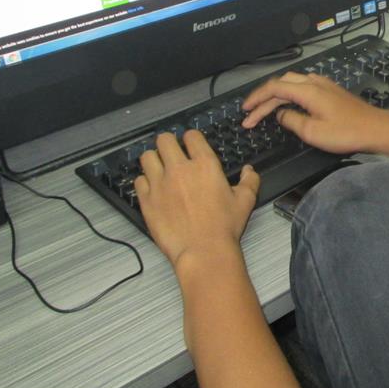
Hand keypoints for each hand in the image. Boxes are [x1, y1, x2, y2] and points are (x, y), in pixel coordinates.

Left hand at [134, 130, 260, 266]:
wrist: (203, 251)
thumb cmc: (224, 227)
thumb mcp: (245, 201)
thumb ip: (249, 181)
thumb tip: (249, 171)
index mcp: (205, 164)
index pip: (191, 136)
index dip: (191, 139)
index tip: (191, 145)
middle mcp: (179, 169)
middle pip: (164, 140)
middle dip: (168, 143)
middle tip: (172, 153)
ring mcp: (160, 183)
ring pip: (147, 157)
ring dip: (154, 160)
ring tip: (159, 168)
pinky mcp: (147, 200)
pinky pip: (139, 180)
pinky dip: (145, 182)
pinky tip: (153, 188)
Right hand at [241, 72, 388, 156]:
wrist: (375, 129)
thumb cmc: (348, 132)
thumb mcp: (313, 132)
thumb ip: (292, 120)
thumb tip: (280, 114)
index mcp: (307, 90)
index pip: (274, 88)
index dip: (256, 99)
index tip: (245, 111)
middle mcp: (314, 83)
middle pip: (281, 83)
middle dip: (263, 98)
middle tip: (250, 114)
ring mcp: (324, 85)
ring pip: (292, 83)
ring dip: (276, 95)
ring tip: (264, 110)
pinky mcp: (330, 91)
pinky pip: (303, 86)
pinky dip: (289, 94)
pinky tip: (287, 105)